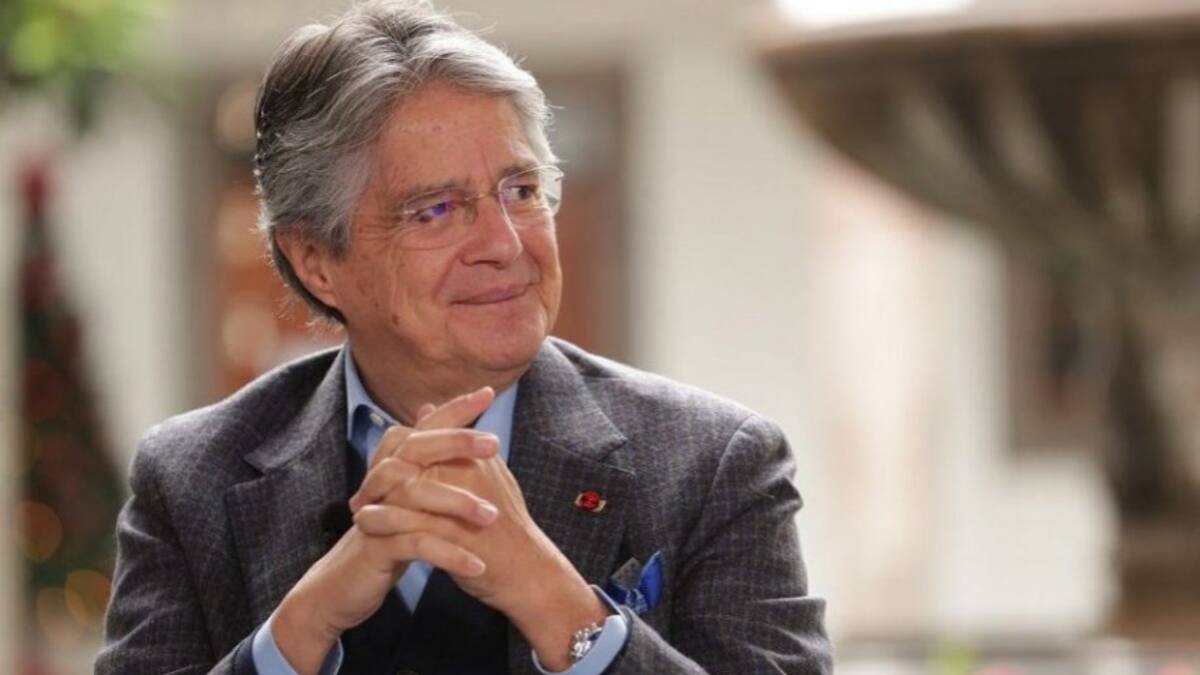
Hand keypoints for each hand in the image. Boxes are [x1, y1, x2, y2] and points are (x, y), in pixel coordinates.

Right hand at [272, 388, 499, 674]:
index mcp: (395, 466)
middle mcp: (382, 481)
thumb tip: (436, 413)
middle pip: (416, 449)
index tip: (488, 392)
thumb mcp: (411, 498)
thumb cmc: (388, 537)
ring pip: (415, 495)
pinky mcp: (375, 546)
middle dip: (456, 442)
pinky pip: (415, 545)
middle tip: (495, 444)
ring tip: (494, 515)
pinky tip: (477, 566)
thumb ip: (428, 461)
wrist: (345, 584)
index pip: (425, 429)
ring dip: (458, 504)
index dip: (453, 409)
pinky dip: (449, 555)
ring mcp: (377, 511)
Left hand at [353, 394, 607, 670]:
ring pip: (403, 491)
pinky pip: (406, 524)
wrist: (525, 569)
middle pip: (408, 458)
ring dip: (377, 502)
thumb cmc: (506, 523)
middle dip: (379, 475)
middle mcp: (467, 471)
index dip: (396, 450)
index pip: (426, 434)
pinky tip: (367, 532)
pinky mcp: (451, 534)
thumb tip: (427, 409)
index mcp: (474, 454)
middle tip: (361, 494)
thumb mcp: (486, 473)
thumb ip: (457, 442)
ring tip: (358, 515)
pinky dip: (383, 526)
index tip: (379, 469)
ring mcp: (459, 501)